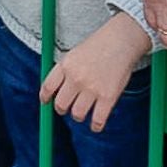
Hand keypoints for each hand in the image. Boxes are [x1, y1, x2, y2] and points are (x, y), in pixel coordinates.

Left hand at [40, 11, 150, 131]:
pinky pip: (97, 120)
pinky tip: (96, 124)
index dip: (45, 97)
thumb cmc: (98, 46)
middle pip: (60, 105)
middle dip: (62, 109)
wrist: (121, 40)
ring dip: (78, 116)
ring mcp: (92, 88)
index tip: (46, 102)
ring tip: (82, 112)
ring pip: (77, 114)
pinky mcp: (108, 97)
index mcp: (66, 65)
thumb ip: (64, 71)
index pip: (47, 87)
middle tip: (67, 107)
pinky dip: (96, 126)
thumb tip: (53, 91)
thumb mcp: (75, 53)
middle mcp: (76, 78)